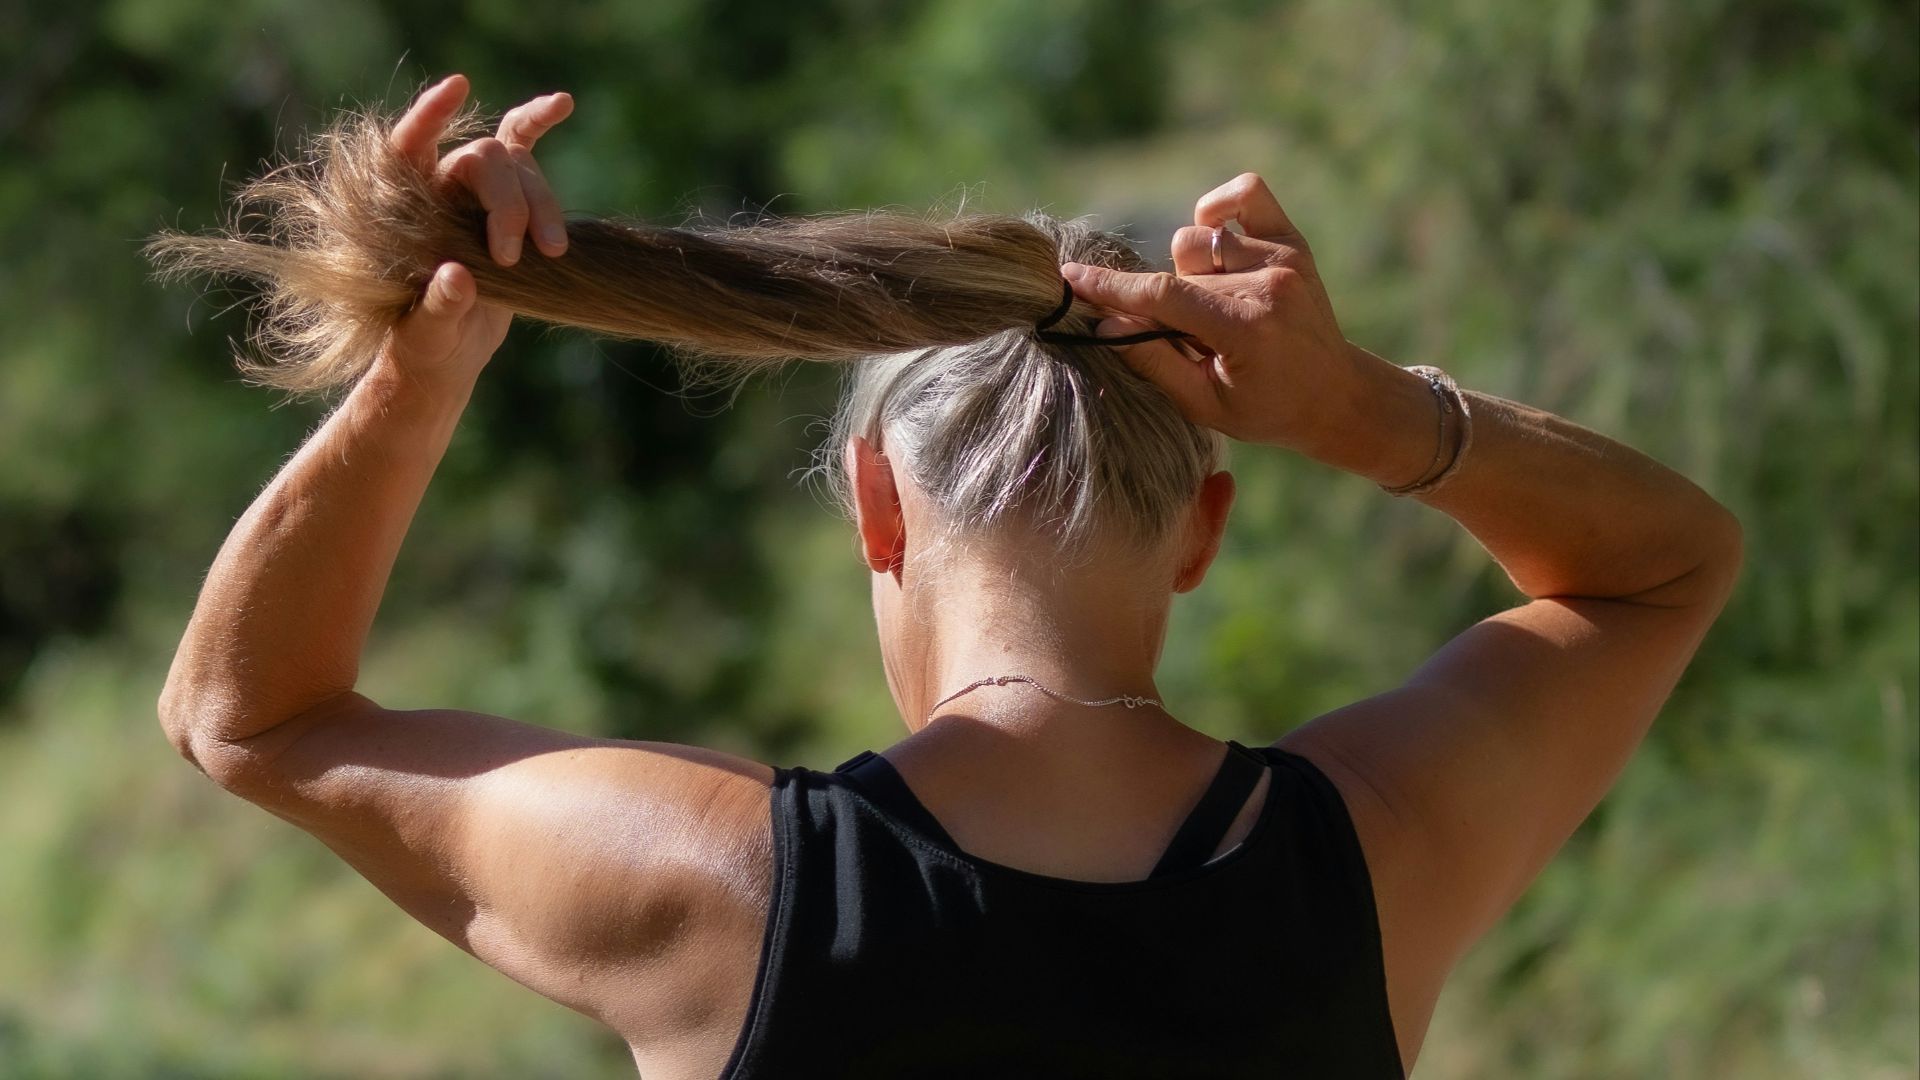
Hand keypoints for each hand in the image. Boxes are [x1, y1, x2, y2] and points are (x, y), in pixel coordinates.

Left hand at [374, 75, 574, 392]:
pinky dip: (539, 124)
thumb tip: (457, 276)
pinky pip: (522, 148)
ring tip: (553, 253)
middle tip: (513, 256)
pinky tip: (563, 103)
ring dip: (541, 204)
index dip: (429, 116)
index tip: (457, 88)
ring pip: (518, 168)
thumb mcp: (425, 334)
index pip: (406, 147)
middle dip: (507, 203)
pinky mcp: (508, 200)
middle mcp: (438, 188)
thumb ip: (437, 306)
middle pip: (482, 161)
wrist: (450, 352)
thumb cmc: (424, 342)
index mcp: (401, 209)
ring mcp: (474, 191)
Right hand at [1061, 173, 1385, 453]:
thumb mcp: (1204, 404)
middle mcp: (1267, 284)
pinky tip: (1217, 243)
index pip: (1162, 297)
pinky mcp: (1293, 241)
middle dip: (1167, 305)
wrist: (1336, 395)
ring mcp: (1283, 257)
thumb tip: (1105, 321)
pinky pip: (1244, 193)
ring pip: (1194, 240)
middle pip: (1175, 272)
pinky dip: (1217, 212)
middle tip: (1195, 340)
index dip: (1110, 288)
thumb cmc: (1266, 409)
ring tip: (1213, 307)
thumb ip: (1153, 361)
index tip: (1070, 278)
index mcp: (1246, 329)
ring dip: (1190, 272)